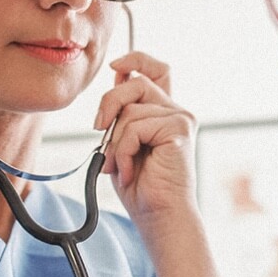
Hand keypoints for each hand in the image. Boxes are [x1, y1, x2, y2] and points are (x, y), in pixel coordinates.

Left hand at [93, 51, 196, 225]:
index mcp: (164, 114)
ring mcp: (180, 119)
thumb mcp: (123, 143)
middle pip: (137, 81)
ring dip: (115, 141)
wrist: (160, 217)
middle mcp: (176, 112)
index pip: (156, 70)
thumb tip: (116, 77)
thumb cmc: (142, 188)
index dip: (136, 59)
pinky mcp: (179, 128)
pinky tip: (131, 171)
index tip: (116, 66)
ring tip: (121, 166)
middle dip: (109, 101)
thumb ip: (123, 113)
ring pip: (131, 107)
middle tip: (98, 128)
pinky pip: (136, 126)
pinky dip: (124, 150)